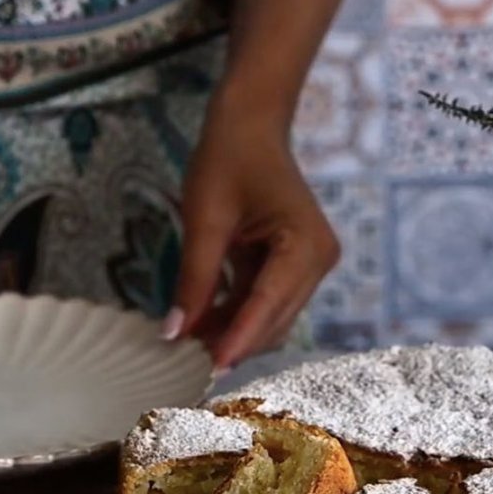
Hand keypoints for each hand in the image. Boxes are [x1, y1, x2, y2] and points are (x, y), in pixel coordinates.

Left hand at [162, 98, 338, 370]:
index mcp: (305, 245)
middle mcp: (318, 260)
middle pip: (274, 319)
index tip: (208, 369)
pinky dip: (235, 313)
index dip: (236, 340)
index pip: (268, 305)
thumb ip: (193, 279)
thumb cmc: (229, 158)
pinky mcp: (296, 264)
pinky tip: (201, 320)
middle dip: (232, 340)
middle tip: (185, 362)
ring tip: (187, 342)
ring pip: (270, 316)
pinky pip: (265, 300)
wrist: (251, 124)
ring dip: (231, 330)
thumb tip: (174, 334)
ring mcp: (310, 264)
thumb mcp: (204, 218)